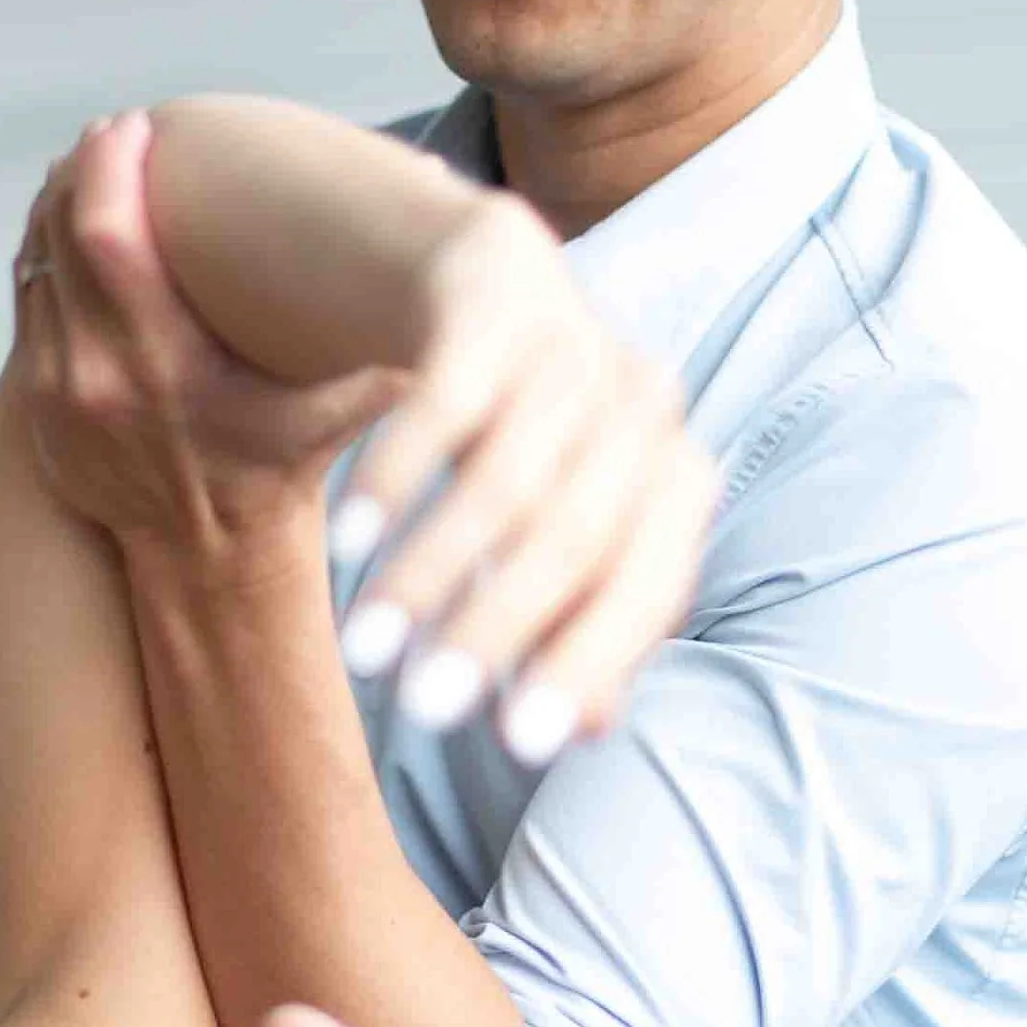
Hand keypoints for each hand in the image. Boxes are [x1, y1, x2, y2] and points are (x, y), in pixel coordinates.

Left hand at [12, 115, 406, 557]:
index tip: (135, 125)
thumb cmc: (277, 475)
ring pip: (35, 266)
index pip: (108, 238)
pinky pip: (29, 306)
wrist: (206, 561)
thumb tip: (451, 289)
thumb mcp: (329, 420)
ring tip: (90, 167)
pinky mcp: (38, 406)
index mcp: (162, 367)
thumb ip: (381, 362)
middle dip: (81, 173)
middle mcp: (95, 377)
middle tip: (115, 131)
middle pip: (58, 237)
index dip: (110, 169)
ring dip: (56, 209)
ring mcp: (57, 393)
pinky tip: (73, 231)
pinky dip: (46, 258)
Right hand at [328, 187, 722, 765]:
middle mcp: (642, 402)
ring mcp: (572, 337)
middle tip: (421, 709)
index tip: (512, 746)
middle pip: (577, 535)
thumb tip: (586, 730)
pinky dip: (398, 478)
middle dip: (495, 630)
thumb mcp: (554, 528)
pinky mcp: (498, 289)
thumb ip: (577, 622)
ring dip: (431, 572)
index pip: (648, 583)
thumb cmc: (523, 436)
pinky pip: (446, 398)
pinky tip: (351, 543)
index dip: (585, 663)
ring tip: (367, 648)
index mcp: (675, 472)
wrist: (467, 280)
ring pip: (507, 477)